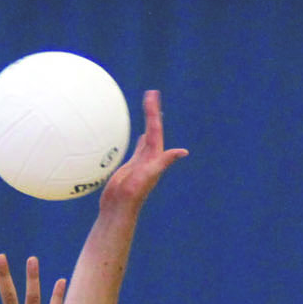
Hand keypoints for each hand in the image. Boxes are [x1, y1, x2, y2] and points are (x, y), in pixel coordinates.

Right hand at [100, 89, 187, 209]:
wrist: (119, 210)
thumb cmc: (133, 194)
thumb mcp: (149, 175)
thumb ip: (164, 162)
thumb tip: (182, 152)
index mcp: (154, 157)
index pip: (155, 129)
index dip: (154, 113)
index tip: (152, 95)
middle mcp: (150, 158)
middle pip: (152, 129)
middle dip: (152, 112)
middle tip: (151, 93)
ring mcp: (141, 162)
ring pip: (147, 137)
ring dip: (147, 123)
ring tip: (148, 109)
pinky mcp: (132, 167)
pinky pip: (138, 149)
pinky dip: (140, 140)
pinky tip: (140, 137)